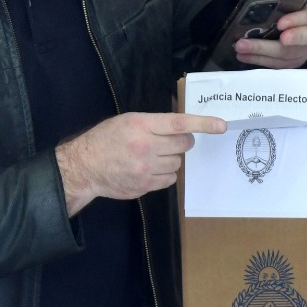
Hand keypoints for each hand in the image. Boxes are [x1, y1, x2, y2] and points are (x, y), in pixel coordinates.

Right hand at [57, 112, 225, 214]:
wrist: (85, 167)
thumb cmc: (105, 139)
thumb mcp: (127, 121)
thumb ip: (153, 122)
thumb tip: (182, 125)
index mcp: (141, 125)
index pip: (179, 123)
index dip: (203, 124)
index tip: (221, 125)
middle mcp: (145, 147)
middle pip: (183, 145)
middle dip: (182, 142)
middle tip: (169, 141)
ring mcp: (146, 169)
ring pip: (178, 163)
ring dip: (171, 159)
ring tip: (153, 156)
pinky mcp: (145, 186)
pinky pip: (170, 179)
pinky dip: (165, 173)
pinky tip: (150, 169)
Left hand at [230, 0, 306, 68]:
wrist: (300, 25)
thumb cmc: (290, 6)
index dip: (296, 21)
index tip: (280, 24)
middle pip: (298, 41)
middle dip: (272, 44)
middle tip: (249, 43)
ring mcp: (305, 49)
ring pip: (287, 55)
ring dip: (261, 53)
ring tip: (240, 49)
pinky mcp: (296, 62)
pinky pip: (279, 65)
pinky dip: (260, 61)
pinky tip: (243, 57)